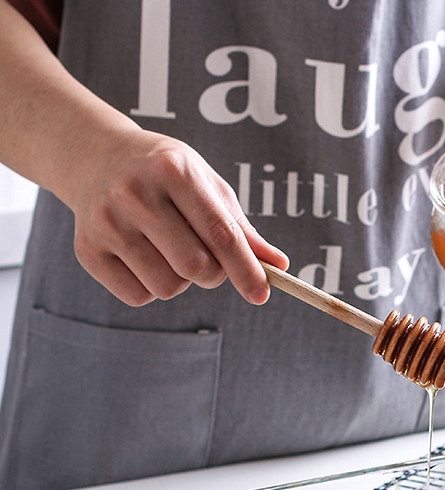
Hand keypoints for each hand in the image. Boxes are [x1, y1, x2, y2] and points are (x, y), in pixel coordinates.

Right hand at [68, 129, 287, 305]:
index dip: (246, 269)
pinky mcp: (87, 250)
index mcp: (173, 171)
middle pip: (195, 267)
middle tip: (207, 259)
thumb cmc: (167, 176)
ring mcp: (106, 222)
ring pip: (168, 287)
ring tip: (169, 250)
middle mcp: (134, 193)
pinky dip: (151, 287)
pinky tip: (143, 257)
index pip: (220, 234)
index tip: (262, 294)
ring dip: (180, 281)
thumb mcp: (207, 186)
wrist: (97, 157)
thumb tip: (278, 265)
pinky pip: (139, 296)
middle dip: (213, 274)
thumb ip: (241, 229)